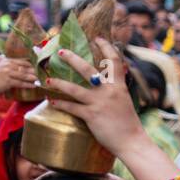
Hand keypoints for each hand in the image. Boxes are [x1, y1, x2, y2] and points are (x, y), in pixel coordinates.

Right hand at [0, 56, 37, 97]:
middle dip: (34, 72)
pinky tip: (34, 86)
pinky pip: (20, 83)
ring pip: (23, 75)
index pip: (22, 61)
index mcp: (6, 60)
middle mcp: (6, 65)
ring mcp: (6, 72)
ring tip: (39, 80)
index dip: (31, 65)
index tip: (39, 67)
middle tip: (42, 74)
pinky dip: (28, 84)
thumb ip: (11, 66)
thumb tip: (26, 67)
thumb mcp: (2, 69)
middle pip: (24, 68)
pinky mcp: (7, 81)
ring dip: (33, 78)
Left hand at [46, 38, 146, 156]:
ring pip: (74, 89)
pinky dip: (60, 104)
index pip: (114, 61)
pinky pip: (72, 107)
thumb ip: (115, 90)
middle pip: (88, 70)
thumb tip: (104, 82)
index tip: (97, 38)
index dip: (106, 47)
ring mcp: (99, 103)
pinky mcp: (91, 116)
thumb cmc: (128, 124)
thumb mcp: (124, 101)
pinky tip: (52, 102)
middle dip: (73, 59)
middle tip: (62, 52)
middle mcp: (109, 91)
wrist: (132, 141)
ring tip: (47, 80)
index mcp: (119, 86)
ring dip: (58, 83)